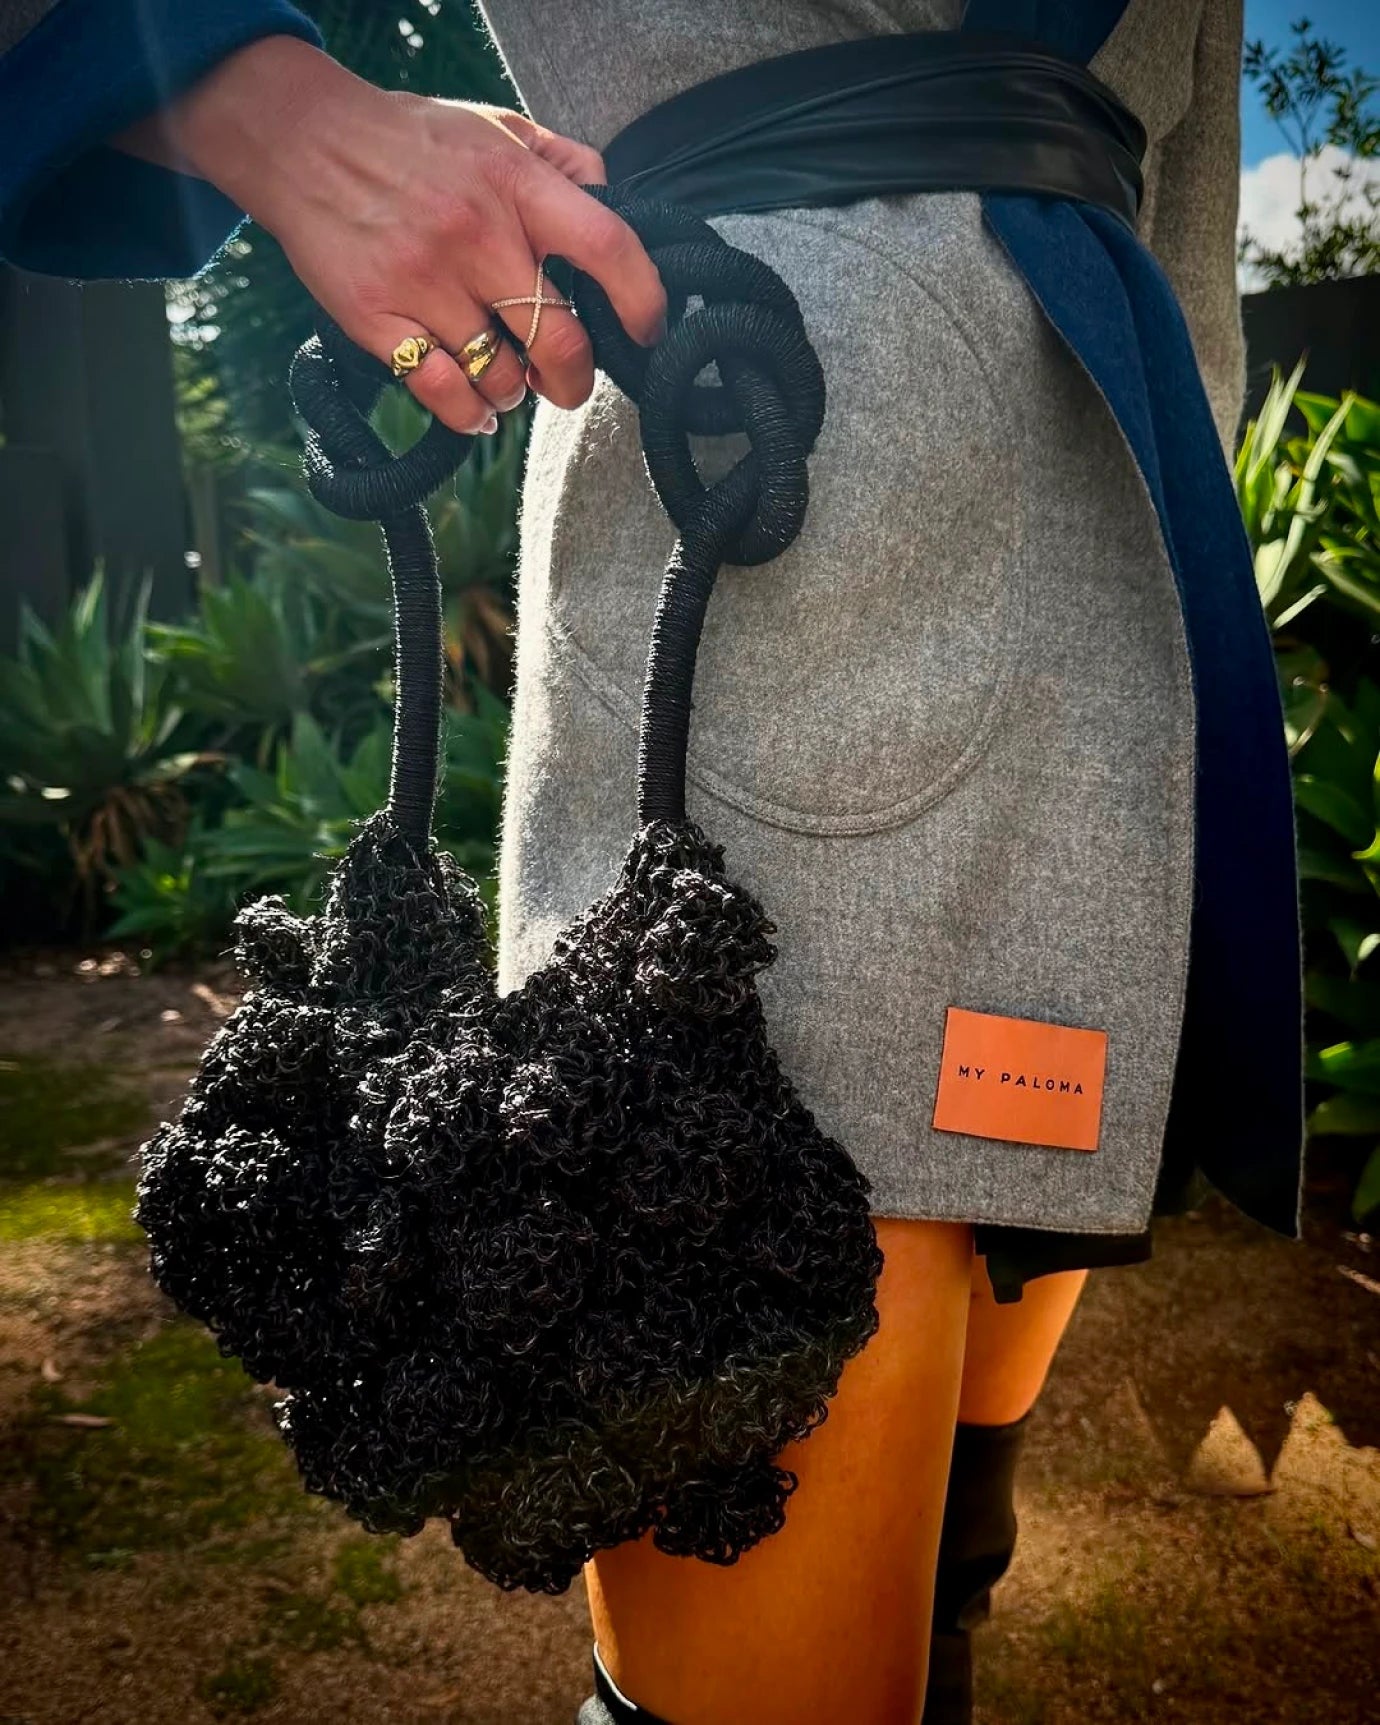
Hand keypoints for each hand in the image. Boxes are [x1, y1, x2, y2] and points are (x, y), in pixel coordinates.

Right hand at [117, 37, 666, 433]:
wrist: (301, 139)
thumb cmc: (408, 139)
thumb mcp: (492, 127)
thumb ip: (558, 162)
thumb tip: (611, 195)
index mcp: (515, 184)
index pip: (606, 246)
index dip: (642, 299)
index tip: (647, 330)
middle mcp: (476, 235)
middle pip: (558, 340)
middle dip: (575, 379)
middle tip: (569, 382)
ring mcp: (424, 281)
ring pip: (501, 378)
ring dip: (515, 394)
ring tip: (506, 378)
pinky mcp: (377, 318)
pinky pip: (442, 394)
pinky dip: (470, 416)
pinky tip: (476, 410)